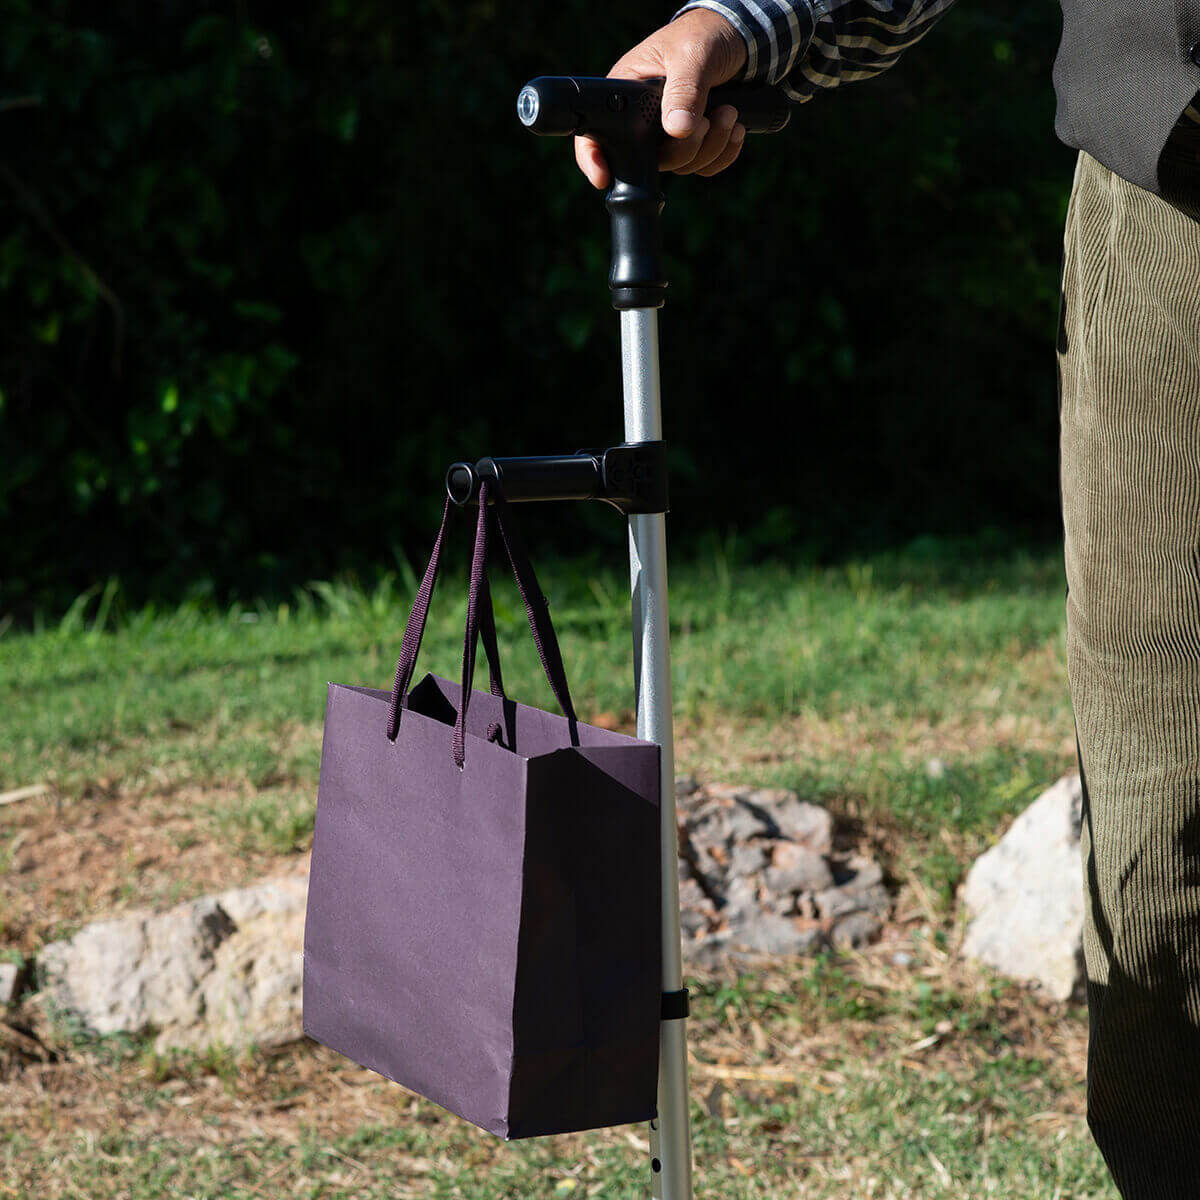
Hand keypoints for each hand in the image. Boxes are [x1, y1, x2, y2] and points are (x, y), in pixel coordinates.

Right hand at [574, 10, 749, 188]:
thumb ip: (684, 89)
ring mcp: (668, 136)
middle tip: (708, 119)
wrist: (738, 40)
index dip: (593, 158)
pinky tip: (733, 124)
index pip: (596, 134)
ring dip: (713, 145)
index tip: (603, 177)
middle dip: (687, 147)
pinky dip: (724, 152)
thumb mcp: (691, 54)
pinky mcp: (693, 144)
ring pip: (682, 166)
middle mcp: (643, 121)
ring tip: (728, 112)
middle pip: (652, 161)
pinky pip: (704, 167)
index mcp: (627, 95)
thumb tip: (676, 129)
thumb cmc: (703, 35)